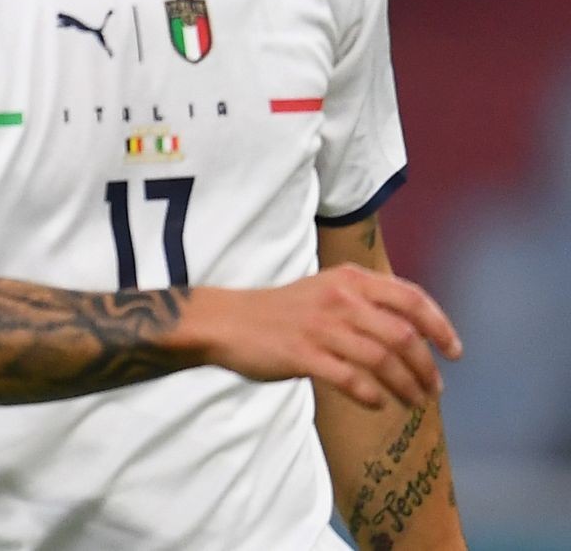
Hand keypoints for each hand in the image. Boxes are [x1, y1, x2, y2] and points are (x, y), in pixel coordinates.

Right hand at [181, 265, 462, 409]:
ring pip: (382, 360)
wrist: (227, 321)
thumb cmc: (283, 311)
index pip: (411, 298)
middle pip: (402, 335)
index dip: (440, 326)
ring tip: (414, 402)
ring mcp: (320, 326)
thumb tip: (415, 330)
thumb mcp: (326, 290)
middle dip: (427, 366)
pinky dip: (371, 395)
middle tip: (435, 388)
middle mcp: (339, 298)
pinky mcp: (302, 353)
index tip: (455, 352)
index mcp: (349, 279)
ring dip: (406, 386)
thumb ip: (366, 301)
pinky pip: (350, 379)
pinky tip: (378, 404)